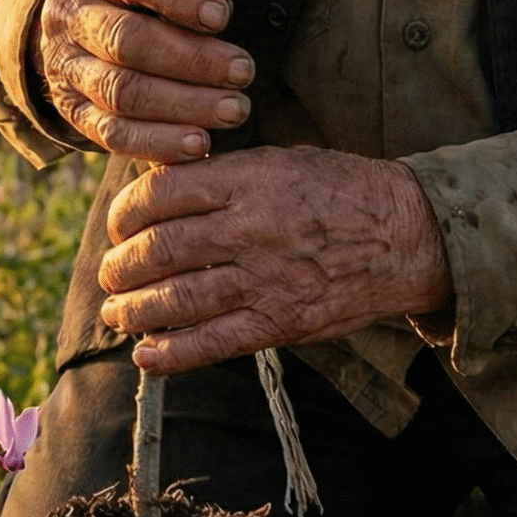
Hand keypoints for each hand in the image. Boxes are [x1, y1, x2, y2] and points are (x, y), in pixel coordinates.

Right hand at [36, 0, 253, 163]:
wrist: (78, 29)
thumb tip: (215, 4)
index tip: (222, 17)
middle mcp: (68, 16)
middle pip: (126, 40)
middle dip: (192, 60)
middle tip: (242, 71)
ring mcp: (65, 67)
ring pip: (122, 92)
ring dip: (185, 105)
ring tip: (233, 109)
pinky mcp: (72, 111)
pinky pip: (112, 134)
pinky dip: (159, 142)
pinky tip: (200, 144)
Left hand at [96, 145, 453, 372]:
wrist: (407, 235)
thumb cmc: (339, 191)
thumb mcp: (279, 160)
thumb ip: (222, 177)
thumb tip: (157, 193)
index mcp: (248, 180)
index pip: (159, 193)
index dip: (124, 213)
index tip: (117, 226)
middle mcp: (250, 228)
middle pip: (158, 249)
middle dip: (120, 267)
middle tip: (110, 275)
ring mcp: (265, 279)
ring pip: (175, 298)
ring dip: (133, 311)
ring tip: (117, 312)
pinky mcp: (281, 322)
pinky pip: (213, 343)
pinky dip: (171, 354)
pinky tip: (145, 356)